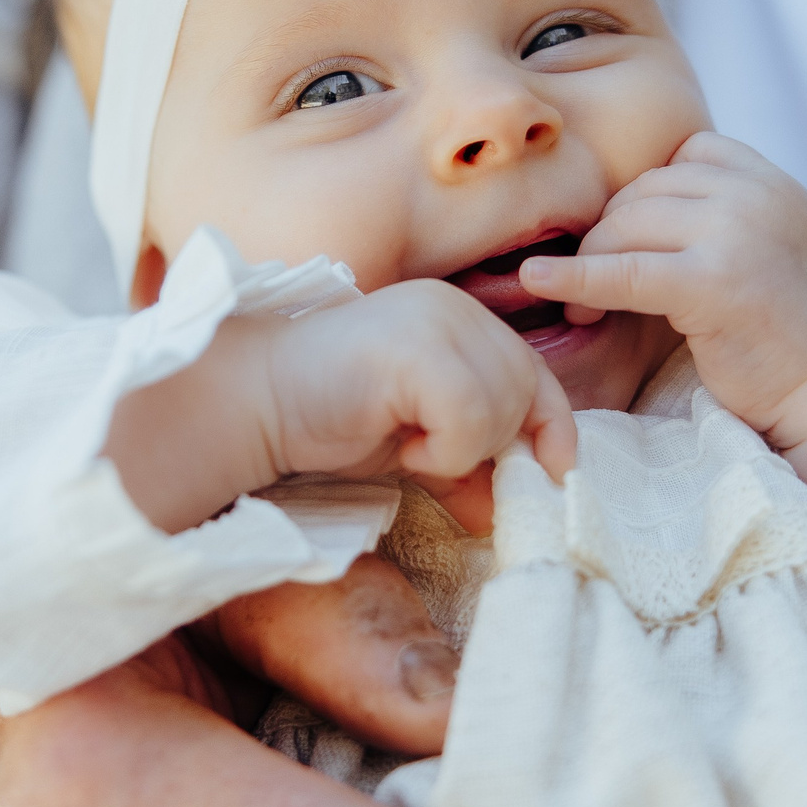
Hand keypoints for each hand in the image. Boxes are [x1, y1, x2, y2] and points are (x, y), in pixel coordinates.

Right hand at [108, 281, 574, 532]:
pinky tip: (399, 445)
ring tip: (404, 443)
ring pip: (502, 407)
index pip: (533, 370)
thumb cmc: (324, 417)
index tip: (553, 471)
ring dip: (460, 449)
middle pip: (525, 391)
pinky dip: (443, 451)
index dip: (552, 425)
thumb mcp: (414, 440)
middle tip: (429, 457)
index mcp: (456, 315)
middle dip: (491, 445)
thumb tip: (517, 501)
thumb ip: (467, 458)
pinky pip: (470, 419)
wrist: (253, 404)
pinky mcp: (416, 349)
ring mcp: (435, 320)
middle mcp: (453, 306)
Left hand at [517, 132, 806, 444]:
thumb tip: (639, 205)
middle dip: (610, 234)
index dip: (646, 196)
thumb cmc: (796, 330)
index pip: (685, 154)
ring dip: (594, 262)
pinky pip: (622, 271)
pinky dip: (575, 278)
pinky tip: (539, 281)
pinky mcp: (712, 282)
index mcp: (772, 182)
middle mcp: (756, 195)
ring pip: (626, 222)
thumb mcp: (775, 243)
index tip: (630, 241)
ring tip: (586, 309)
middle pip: (646, 189)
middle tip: (592, 285)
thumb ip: (726, 212)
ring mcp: (737, 233)